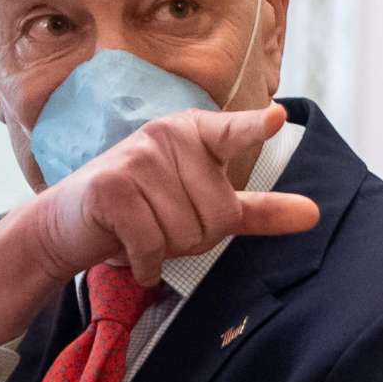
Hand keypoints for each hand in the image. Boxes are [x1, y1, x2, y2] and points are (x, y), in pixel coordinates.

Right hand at [0, 104, 321, 342]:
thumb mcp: (204, 205)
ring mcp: (136, 158)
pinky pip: (152, 245)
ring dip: (166, 250)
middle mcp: (167, 136)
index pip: (232, 133)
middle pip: (216, 216)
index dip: (252, 128)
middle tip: (160, 224)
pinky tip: (129, 252)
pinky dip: (144, 263)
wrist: (67, 225)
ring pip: (185, 234)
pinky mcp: (111, 188)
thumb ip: (257, 211)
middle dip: (193, 239)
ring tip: (141, 231)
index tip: (276, 118)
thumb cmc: (143, 210)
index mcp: (195, 133)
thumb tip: (315, 214)